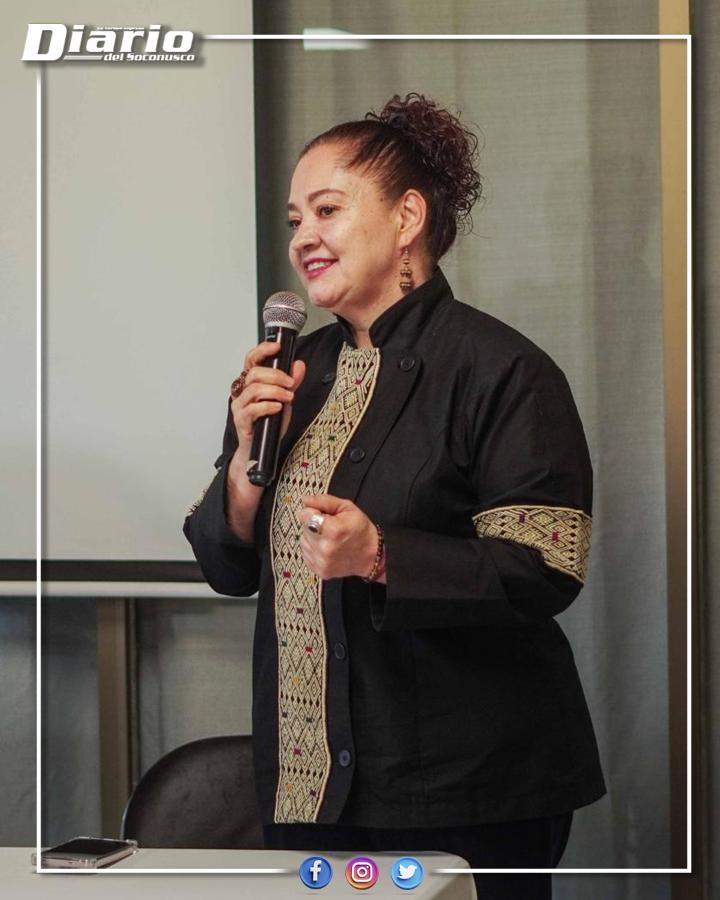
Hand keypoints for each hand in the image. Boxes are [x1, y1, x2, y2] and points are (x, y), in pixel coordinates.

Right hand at [224, 341, 305, 540]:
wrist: (261, 452)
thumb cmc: (269, 425)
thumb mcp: (285, 400)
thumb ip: (292, 382)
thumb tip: (298, 365)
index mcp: (251, 383)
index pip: (251, 360)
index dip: (261, 350)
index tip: (275, 348)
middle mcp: (242, 393)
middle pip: (253, 373)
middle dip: (275, 375)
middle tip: (290, 384)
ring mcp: (240, 407)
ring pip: (253, 389)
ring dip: (275, 391)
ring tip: (287, 398)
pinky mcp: (241, 422)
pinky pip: (252, 409)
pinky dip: (268, 406)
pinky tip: (278, 408)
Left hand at [298, 494, 379, 580]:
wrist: (370, 555)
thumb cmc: (361, 530)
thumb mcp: (347, 507)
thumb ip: (324, 501)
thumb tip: (306, 499)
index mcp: (333, 530)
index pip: (304, 515)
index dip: (313, 511)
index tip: (322, 514)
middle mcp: (325, 548)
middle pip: (303, 527)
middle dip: (313, 524)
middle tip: (330, 527)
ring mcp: (322, 561)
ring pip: (303, 541)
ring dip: (313, 537)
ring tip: (329, 538)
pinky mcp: (320, 570)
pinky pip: (306, 554)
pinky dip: (314, 549)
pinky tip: (327, 548)